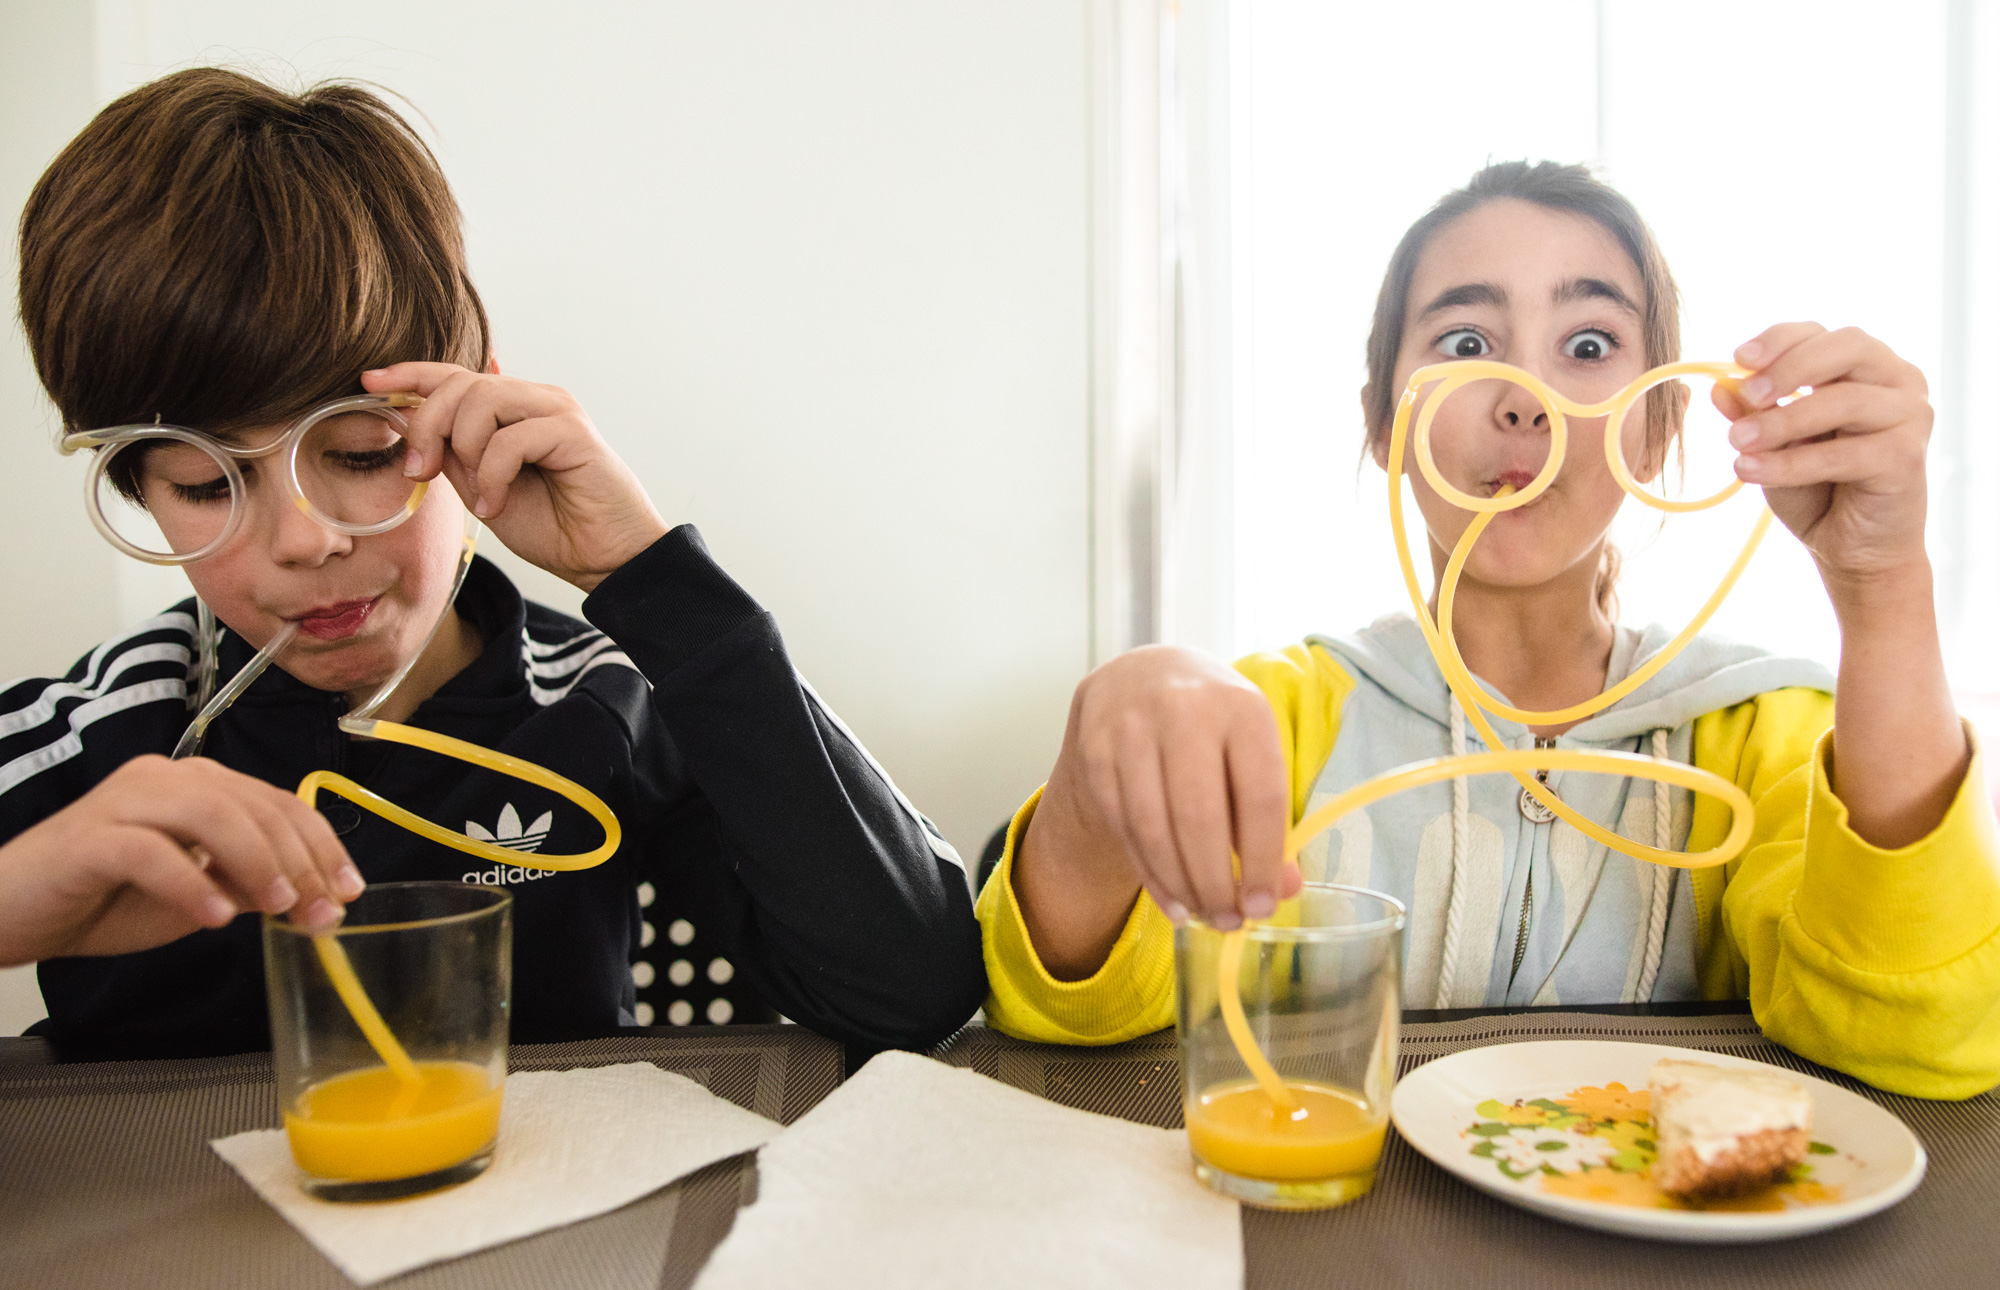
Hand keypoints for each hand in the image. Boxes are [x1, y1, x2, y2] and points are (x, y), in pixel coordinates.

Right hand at [0, 757, 360, 965]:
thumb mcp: (197, 895)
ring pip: (212, 814)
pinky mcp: (90, 837)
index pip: (280, 803)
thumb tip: (312, 899)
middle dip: (301, 861)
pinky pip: (150, 851)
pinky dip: (191, 883)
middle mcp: (168, 779)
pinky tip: (216, 917)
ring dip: (257, 862)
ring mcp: (127, 801)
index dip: (323, 846)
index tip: (349, 891)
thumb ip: (248, 887)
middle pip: (256, 805)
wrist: (14, 909)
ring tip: (279, 907)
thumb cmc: (107, 898)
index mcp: (201, 785)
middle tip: (323, 912)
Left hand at [362, 362, 668, 592]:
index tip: (370, 381)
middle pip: (460, 384)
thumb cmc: (554, 527)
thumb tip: (413, 419)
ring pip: (483, 400)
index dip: (411, 374)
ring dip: (464, 450)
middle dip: (427, 425)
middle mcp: (537, 399)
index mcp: (515, 408)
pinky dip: (494, 476)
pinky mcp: (574, 433)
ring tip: (478, 496)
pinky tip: (497, 506)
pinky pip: (511, 438)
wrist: (606, 560)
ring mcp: (558, 411)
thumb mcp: (484, 488)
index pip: (456, 375)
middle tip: (421, 471)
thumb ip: (455, 454)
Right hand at [1017, 646, 1298, 976]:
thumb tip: (1284, 889)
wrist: (1140, 677)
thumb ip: (1270, 820)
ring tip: (1202, 915)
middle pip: (1199, 817)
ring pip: (1154, 827)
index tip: (1262, 905)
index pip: (1259, 796)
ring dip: (1180, 884)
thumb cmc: (1211, 725)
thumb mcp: (1250, 754)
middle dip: (1214, 882)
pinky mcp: (1095, 750)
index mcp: (1242, 707)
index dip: (1263, 860)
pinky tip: (1171, 896)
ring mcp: (1132, 728)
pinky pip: (1123, 827)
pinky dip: (1149, 872)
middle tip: (1228, 921)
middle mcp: (1185, 709)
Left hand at [1718, 324, 1932, 588]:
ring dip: (1783, 422)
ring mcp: (1910, 415)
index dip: (1781, 339)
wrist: (1853, 548)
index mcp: (1865, 367)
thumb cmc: (1816, 488)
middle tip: (1747, 393)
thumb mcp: (1773, 444)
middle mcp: (1897, 381)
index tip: (1739, 357)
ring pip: (1844, 400)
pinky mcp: (1907, 455)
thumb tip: (1719, 386)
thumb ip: (1753, 413)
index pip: (1823, 334)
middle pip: (1848, 348)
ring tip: (1737, 442)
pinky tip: (1753, 471)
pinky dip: (1792, 462)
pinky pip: (1844, 452)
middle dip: (1790, 368)